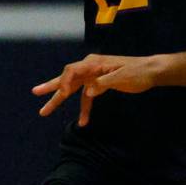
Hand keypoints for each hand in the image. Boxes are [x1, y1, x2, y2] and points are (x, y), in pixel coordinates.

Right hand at [32, 54, 161, 126]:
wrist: (150, 71)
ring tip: (44, 110)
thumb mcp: (122, 77)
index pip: (73, 70)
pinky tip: (83, 121)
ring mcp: (94, 75)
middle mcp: (91, 66)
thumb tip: (88, 91)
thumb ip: (104, 83)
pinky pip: (86, 96)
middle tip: (35, 93)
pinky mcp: (99, 83)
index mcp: (94, 62)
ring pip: (73, 88)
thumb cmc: (137, 72)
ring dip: (61, 99)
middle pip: (67, 77)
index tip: (63, 94)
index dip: (65, 82)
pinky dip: (84, 108)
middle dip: (51, 87)